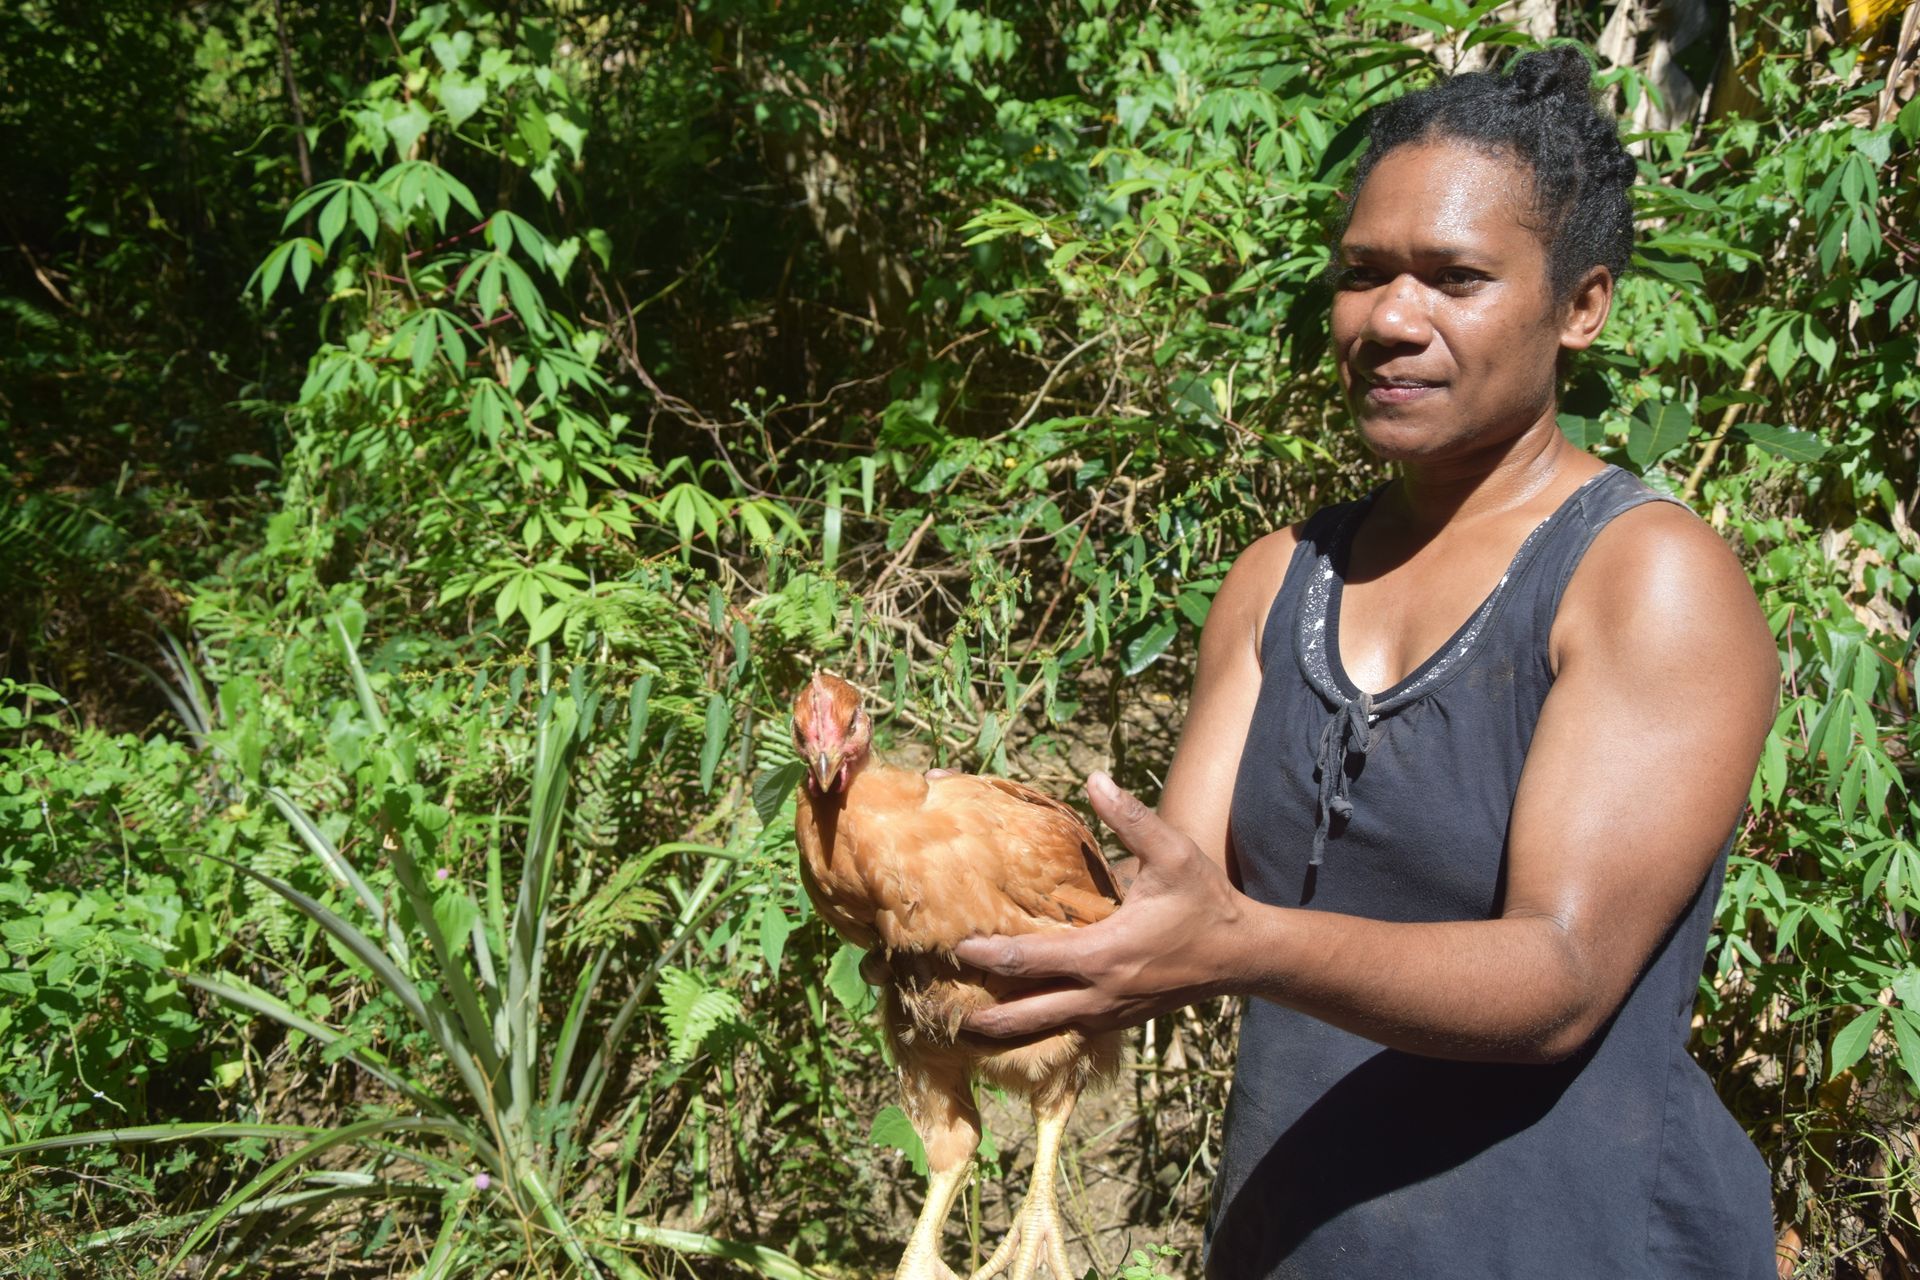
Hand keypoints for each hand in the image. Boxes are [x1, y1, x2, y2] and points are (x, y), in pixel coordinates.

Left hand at [953, 771, 1250, 1037]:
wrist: (1241, 956)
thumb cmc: (1204, 903)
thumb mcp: (1173, 855)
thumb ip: (1131, 819)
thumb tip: (1095, 778)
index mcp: (1104, 954)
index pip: (1031, 959)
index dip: (988, 954)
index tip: (955, 946)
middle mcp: (1099, 993)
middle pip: (1026, 1016)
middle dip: (984, 1019)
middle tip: (942, 1013)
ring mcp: (1108, 1014)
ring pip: (1045, 1031)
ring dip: (1008, 1030)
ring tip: (966, 1026)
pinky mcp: (1118, 1020)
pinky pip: (1068, 1029)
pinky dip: (1039, 1028)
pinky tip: (1017, 1023)